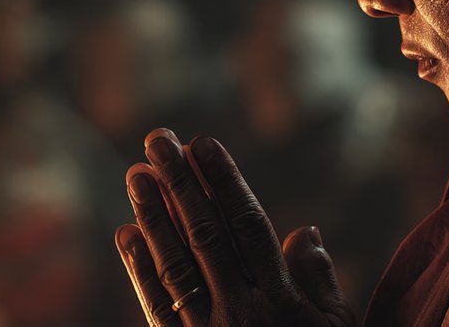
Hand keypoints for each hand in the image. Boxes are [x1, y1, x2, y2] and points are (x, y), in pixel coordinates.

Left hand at [115, 128, 357, 326]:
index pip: (247, 228)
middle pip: (206, 237)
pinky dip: (140, 271)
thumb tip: (304, 229)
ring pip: (175, 267)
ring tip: (137, 174)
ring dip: (153, 217)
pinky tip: (127, 235)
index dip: (224, 182)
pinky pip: (157, 310)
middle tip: (157, 139)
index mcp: (281, 303)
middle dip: (180, 184)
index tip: (204, 143)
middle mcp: (240, 315)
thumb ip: (320, 282)